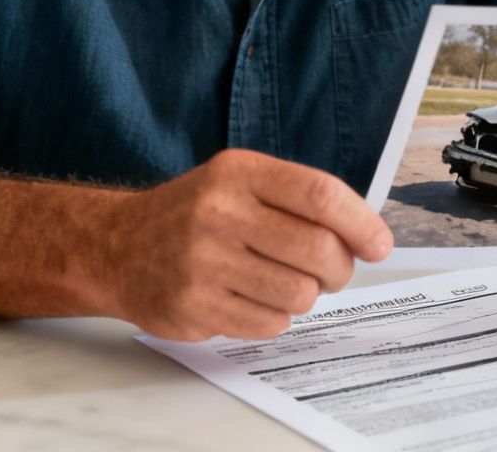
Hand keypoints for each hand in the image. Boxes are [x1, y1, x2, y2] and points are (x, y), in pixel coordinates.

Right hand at [112, 149, 392, 340]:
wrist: (116, 246)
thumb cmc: (196, 214)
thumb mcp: (239, 182)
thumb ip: (297, 200)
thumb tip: (366, 237)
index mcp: (239, 173)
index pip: (320, 195)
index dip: (361, 223)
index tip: (379, 245)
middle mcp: (219, 213)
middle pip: (317, 249)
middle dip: (340, 268)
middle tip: (334, 272)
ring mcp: (203, 263)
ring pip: (298, 294)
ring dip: (307, 296)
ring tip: (288, 284)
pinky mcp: (193, 307)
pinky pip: (268, 324)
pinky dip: (276, 318)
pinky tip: (255, 300)